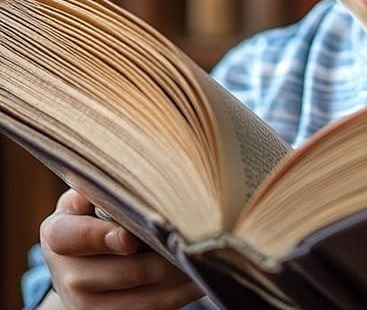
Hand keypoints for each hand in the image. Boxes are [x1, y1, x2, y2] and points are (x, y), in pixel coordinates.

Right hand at [39, 188, 204, 309]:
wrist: (81, 262)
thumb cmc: (96, 215)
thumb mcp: (89, 197)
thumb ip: (104, 187)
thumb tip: (136, 172)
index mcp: (58, 235)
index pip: (68, 237)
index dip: (98, 238)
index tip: (129, 238)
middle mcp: (66, 276)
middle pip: (120, 273)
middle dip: (162, 261)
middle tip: (194, 244)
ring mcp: (84, 305)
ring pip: (140, 300)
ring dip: (176, 282)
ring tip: (205, 262)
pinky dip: (176, 298)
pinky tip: (198, 281)